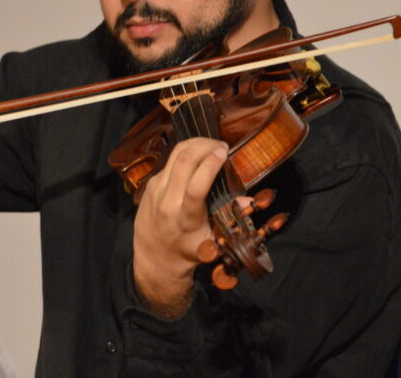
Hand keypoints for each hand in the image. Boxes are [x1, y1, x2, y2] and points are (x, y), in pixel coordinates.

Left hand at [132, 137, 227, 316]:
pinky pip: (169, 160)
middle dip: (205, 145)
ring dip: (195, 144)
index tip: (224, 152)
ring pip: (175, 155)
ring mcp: (156, 190)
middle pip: (184, 161)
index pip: (196, 186)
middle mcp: (168, 201)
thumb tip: (249, 200)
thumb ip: (230, 218)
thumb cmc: (187, 249)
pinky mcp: (151, 183)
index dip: (210, 164)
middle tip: (221, 145)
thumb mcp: (211, 239)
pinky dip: (185, 152)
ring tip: (211, 144)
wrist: (154, 256)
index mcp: (185, 218)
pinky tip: (197, 154)